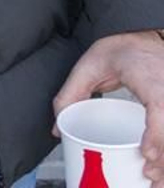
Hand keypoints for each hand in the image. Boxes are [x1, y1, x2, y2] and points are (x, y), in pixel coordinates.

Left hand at [53, 30, 163, 182]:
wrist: (148, 37)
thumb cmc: (124, 49)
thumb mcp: (90, 65)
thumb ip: (71, 93)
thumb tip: (58, 127)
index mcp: (151, 79)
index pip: (160, 109)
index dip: (157, 135)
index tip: (146, 154)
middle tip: (149, 176)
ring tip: (154, 178)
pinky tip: (160, 165)